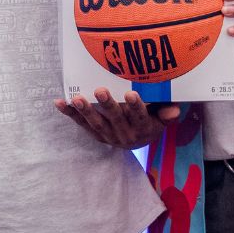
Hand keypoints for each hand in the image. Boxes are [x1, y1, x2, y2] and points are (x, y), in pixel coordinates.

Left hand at [54, 89, 180, 148]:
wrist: (137, 142)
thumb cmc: (151, 122)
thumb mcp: (162, 120)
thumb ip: (167, 114)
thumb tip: (175, 109)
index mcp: (143, 128)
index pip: (140, 117)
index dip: (136, 106)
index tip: (131, 93)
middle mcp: (125, 134)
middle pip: (116, 119)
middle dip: (108, 105)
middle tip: (100, 90)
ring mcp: (108, 135)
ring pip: (96, 124)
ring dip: (86, 111)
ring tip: (77, 98)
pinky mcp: (95, 134)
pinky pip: (81, 124)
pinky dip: (70, 114)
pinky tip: (59, 103)